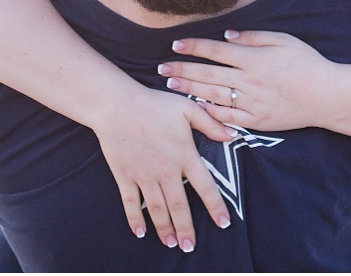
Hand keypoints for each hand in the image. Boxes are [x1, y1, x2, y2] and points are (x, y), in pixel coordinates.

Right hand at [90, 82, 237, 251]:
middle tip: (190, 247)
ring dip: (164, 228)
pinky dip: (135, 219)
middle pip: (179, 206)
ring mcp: (144, 175)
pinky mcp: (125, 176)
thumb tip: (233, 136)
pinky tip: (140, 232)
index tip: (224, 223)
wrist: (117, 105)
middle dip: (186, 229)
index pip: (205, 187)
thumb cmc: (154, 104)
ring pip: (157, 209)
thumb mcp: (188, 108)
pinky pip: (131, 203)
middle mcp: (166, 170)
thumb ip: (211, 124)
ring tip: (171, 244)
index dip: (215, 207)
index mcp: (184, 155)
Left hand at [159, 30, 336, 130]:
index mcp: (255, 59)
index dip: (194, 47)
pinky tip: (195, 106)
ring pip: (213, 95)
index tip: (176, 44)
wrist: (326, 96)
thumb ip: (254, 38)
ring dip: (189, 90)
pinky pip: (227, 117)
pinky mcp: (256, 121)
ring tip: (171, 84)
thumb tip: (227, 37)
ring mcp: (251, 103)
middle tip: (161, 67)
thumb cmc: (307, 63)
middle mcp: (249, 82)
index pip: (216, 51)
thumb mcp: (284, 41)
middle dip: (182, 69)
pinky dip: (209, 112)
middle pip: (208, 74)